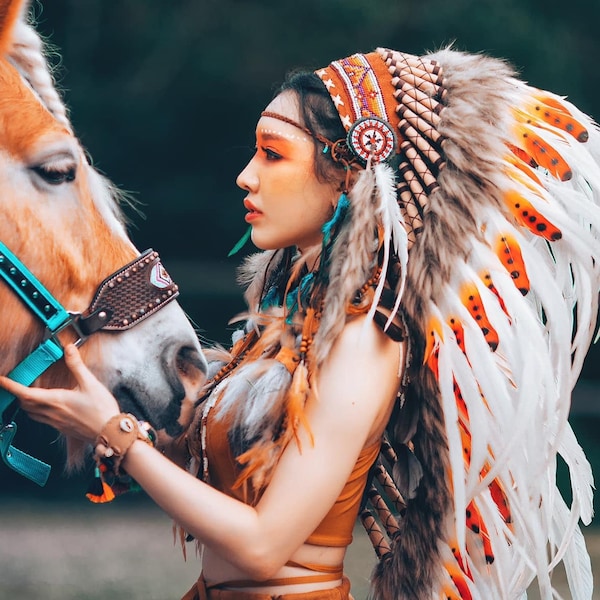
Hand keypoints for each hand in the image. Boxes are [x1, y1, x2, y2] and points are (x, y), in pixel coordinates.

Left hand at [0, 344, 119, 442]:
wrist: (110, 432)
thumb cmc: (101, 409)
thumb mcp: (90, 383)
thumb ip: (77, 365)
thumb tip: (69, 348)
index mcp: (56, 400)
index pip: (26, 393)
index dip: (11, 386)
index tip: (2, 380)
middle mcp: (52, 412)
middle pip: (25, 404)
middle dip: (17, 394)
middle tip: (13, 385)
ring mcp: (55, 422)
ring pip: (31, 413)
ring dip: (25, 403)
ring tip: (26, 395)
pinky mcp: (61, 427)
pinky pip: (41, 419)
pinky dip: (36, 411)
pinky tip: (45, 407)